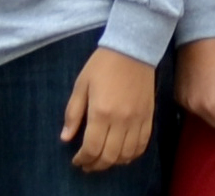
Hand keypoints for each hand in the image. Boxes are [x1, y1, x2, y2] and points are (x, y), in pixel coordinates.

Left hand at [63, 44, 158, 168]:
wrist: (133, 48)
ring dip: (113, 163)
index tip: (76, 159)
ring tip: (103, 160)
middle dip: (95, 165)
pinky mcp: (149, 117)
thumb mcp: (81, 84)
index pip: (91, 148)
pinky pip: (142, 145)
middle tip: (87, 164)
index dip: (82, 159)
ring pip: (126, 154)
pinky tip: (122, 154)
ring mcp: (137, 120)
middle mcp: (121, 120)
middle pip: (109, 156)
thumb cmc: (102, 64)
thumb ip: (73, 113)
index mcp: (101, 112)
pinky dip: (132, 155)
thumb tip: (66, 138)